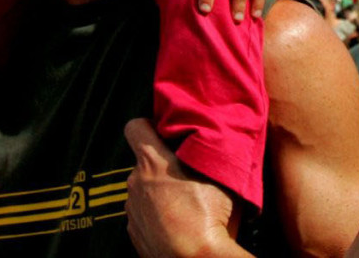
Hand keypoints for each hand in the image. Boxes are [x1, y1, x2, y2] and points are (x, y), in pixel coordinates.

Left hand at [124, 119, 246, 257]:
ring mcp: (132, 210)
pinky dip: (158, 215)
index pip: (135, 127)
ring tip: (187, 202)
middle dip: (163, 164)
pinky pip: (145, 214)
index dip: (149, 125)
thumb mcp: (222, 177)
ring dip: (160, 191)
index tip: (164, 132)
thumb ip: (215, 155)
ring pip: (144, 190)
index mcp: (153, 162)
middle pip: (144, 162)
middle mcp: (136, 184)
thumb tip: (226, 140)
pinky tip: (178, 222)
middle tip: (188, 172)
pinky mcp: (134, 233)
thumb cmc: (209, 219)